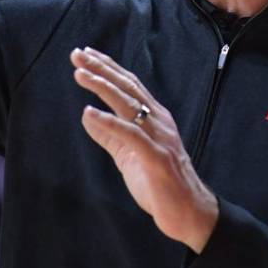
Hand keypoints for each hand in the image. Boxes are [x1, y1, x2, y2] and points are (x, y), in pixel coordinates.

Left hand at [71, 47, 218, 253]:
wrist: (189, 214)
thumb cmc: (159, 183)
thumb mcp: (128, 155)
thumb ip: (110, 135)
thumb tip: (87, 115)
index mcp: (154, 118)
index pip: (129, 85)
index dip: (108, 67)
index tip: (86, 54)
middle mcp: (158, 122)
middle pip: (128, 87)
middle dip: (102, 69)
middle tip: (78, 54)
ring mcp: (159, 138)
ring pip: (129, 104)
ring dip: (103, 87)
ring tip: (80, 74)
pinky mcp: (156, 158)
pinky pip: (131, 135)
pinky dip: (110, 122)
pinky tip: (90, 113)